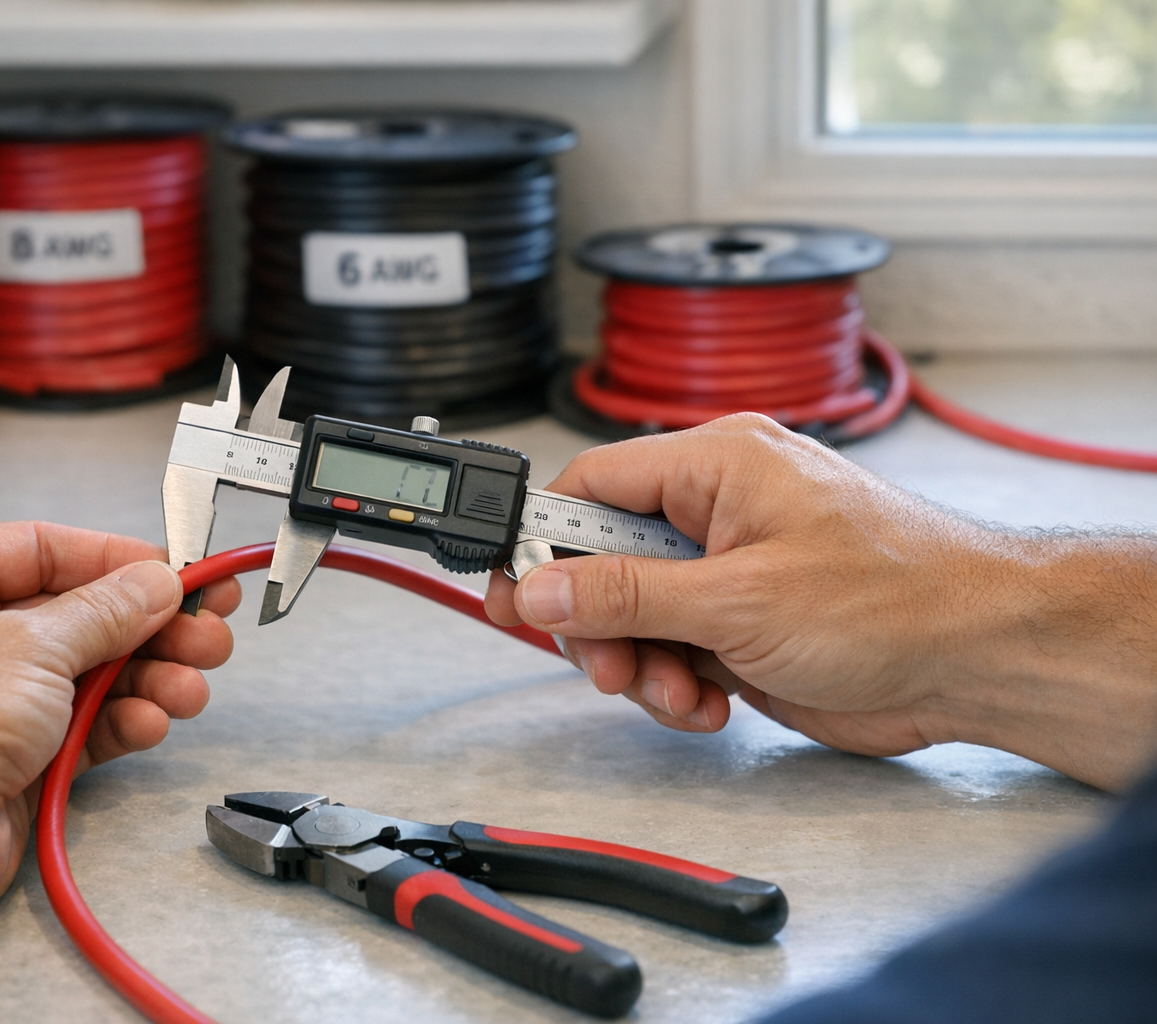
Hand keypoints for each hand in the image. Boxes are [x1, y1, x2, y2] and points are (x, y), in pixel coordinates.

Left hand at [0, 521, 239, 924]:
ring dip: (143, 679)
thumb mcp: (32, 644)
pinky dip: (116, 723)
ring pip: (81, 676)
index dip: (115, 560)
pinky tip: (152, 722)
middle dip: (146, 628)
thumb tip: (157, 583)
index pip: (38, 549)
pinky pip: (74, 728)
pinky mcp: (2, 761)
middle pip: (71, 615)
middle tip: (210, 632)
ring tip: (193, 688)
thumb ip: (107, 611)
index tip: (179, 572)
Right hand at [486, 415, 1156, 789]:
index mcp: (715, 466)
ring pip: (635, 617)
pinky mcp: (746, 624)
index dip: (542, 538)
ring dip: (643, 665)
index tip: (511, 589)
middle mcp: (718, 511)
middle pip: (603, 561)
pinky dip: (679, 685)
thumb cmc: (895, 598)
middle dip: (599, 623)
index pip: (591, 484)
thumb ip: (626, 593)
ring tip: (684, 692)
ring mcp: (731, 571)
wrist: (981, 660)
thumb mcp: (737, 597)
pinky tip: (713, 703)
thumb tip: (539, 584)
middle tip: (610, 665)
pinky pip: (676, 651)